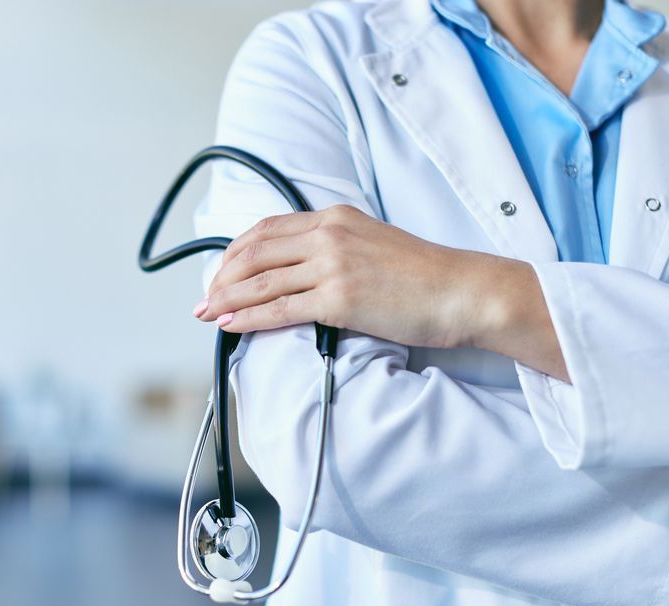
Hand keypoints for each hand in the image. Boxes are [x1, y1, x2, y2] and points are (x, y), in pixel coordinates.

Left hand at [194, 205, 487, 348]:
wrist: (463, 290)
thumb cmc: (426, 276)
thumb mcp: (373, 244)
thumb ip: (336, 248)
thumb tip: (303, 272)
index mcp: (335, 217)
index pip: (268, 230)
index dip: (235, 252)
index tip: (221, 272)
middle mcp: (329, 235)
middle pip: (255, 252)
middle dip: (222, 277)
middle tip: (205, 297)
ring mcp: (333, 265)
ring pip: (261, 281)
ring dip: (226, 298)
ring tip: (207, 313)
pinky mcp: (340, 298)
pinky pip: (280, 309)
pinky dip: (249, 318)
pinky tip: (232, 325)